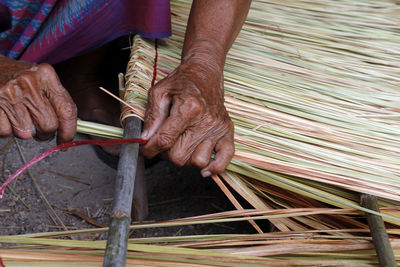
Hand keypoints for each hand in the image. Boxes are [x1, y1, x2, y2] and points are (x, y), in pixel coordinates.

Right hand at [0, 56, 76, 142]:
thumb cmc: (15, 75)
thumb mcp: (39, 78)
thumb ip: (54, 99)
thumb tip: (68, 127)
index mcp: (46, 75)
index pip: (67, 109)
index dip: (69, 130)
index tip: (66, 140)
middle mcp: (30, 83)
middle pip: (48, 125)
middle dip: (45, 134)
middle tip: (39, 130)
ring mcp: (10, 93)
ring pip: (26, 133)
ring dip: (24, 132)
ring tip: (19, 118)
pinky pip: (6, 132)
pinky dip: (7, 130)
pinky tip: (6, 116)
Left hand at [141, 57, 233, 176]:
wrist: (205, 73)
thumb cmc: (182, 81)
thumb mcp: (159, 92)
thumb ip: (152, 117)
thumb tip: (145, 140)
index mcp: (189, 108)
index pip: (164, 140)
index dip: (149, 150)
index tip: (145, 150)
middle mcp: (206, 120)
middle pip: (179, 156)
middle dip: (166, 154)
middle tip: (164, 143)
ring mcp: (218, 128)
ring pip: (197, 161)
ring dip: (185, 159)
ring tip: (181, 146)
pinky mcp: (227, 132)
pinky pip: (224, 159)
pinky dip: (214, 168)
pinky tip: (204, 168)